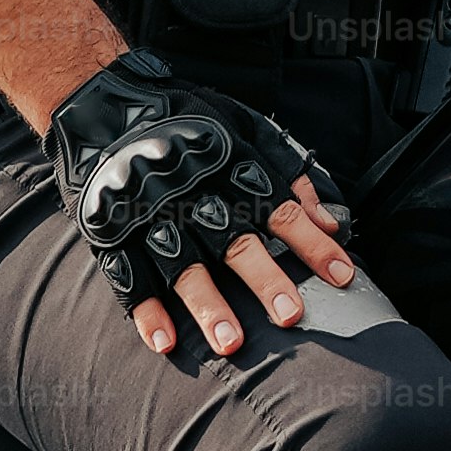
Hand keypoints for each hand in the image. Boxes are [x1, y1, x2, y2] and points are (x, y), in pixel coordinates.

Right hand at [44, 53, 361, 358]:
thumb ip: (289, 172)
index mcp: (228, 165)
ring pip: (182, 266)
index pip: (278, 208)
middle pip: (232, 240)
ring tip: (230, 344)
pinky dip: (146, 311)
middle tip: (290, 315)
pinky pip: (129, 276)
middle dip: (263, 278)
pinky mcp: (114, 231)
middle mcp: (192, 192)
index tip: (343, 276)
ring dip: (208, 306)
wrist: (106, 106)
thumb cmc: (187, 122)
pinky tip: (165, 342)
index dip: (312, 243)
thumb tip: (331, 220)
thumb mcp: (243, 127)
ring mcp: (150, 214)